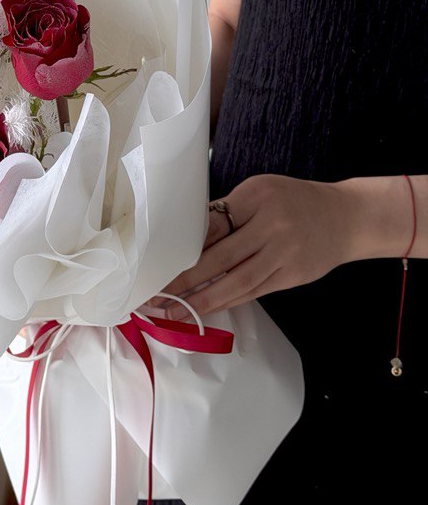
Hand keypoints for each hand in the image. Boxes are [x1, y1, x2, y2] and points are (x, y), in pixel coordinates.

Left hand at [161, 174, 354, 319]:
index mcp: (257, 196)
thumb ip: (228, 212)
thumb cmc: (293, 201)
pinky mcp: (293, 275)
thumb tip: (185, 237)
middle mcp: (272, 224)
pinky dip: (227, 302)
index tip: (159, 262)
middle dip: (185, 280)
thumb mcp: (260, 192)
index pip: (213, 224)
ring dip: (203, 300)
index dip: (185, 247)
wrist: (347, 217)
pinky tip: (205, 309)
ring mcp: (285, 253)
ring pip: (237, 282)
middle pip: (221, 257)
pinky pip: (254, 291)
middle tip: (157, 295)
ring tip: (175, 312)